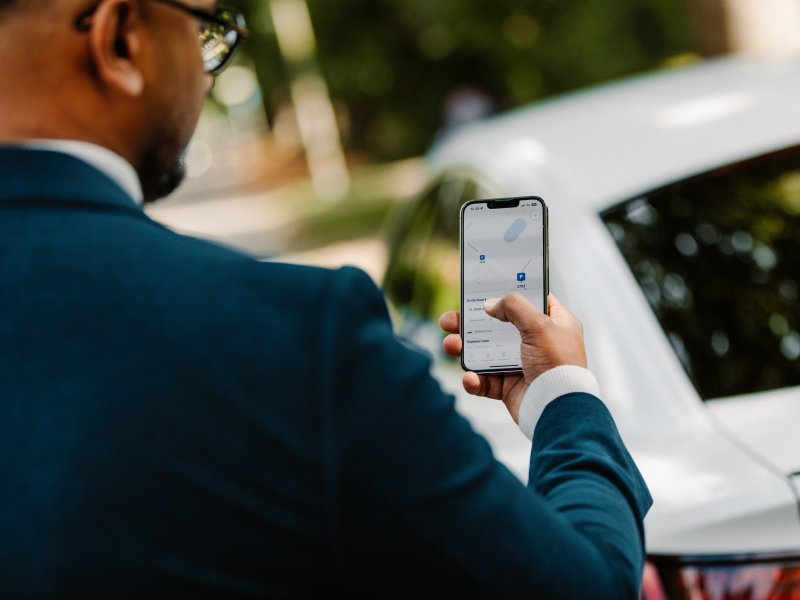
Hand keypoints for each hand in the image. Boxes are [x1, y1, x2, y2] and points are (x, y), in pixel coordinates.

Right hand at [439, 294, 586, 422]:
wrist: (558, 410)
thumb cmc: (557, 365)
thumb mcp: (540, 325)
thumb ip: (514, 307)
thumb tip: (490, 305)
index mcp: (556, 324)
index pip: (532, 301)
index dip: (510, 294)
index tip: (487, 289)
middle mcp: (539, 343)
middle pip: (499, 327)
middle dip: (471, 324)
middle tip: (449, 320)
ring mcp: (522, 366)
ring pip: (486, 353)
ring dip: (465, 349)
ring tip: (450, 345)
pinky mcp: (510, 388)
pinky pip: (486, 381)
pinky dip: (475, 380)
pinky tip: (470, 378)